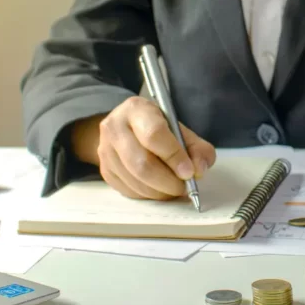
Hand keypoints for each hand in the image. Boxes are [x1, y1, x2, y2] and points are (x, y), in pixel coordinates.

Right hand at [74, 96, 215, 199]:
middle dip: (168, 181)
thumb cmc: (158, 128)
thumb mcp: (180, 129)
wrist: (126, 129)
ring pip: (135, 180)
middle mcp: (115, 127)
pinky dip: (149, 195)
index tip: (189, 172)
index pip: (154, 134)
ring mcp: (105, 150)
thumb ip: (197, 148)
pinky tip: (160, 189)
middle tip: (184, 187)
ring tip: (175, 189)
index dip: (174, 156)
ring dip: (160, 191)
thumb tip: (199, 170)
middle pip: (142, 163)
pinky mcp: (105, 170)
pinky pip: (129, 190)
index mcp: (137, 109)